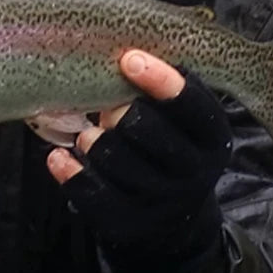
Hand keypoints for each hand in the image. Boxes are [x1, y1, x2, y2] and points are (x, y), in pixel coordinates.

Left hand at [48, 50, 232, 272]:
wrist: (173, 226)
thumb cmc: (171, 151)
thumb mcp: (186, 124)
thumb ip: (165, 90)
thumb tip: (122, 47)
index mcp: (213, 137)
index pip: (192, 104)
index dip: (161, 80)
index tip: (130, 58)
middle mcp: (193, 171)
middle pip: (144, 127)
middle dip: (116, 111)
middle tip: (108, 108)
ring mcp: (160, 201)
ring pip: (111, 157)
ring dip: (92, 140)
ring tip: (91, 136)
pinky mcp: (126, 222)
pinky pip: (88, 191)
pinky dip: (69, 170)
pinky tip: (59, 156)